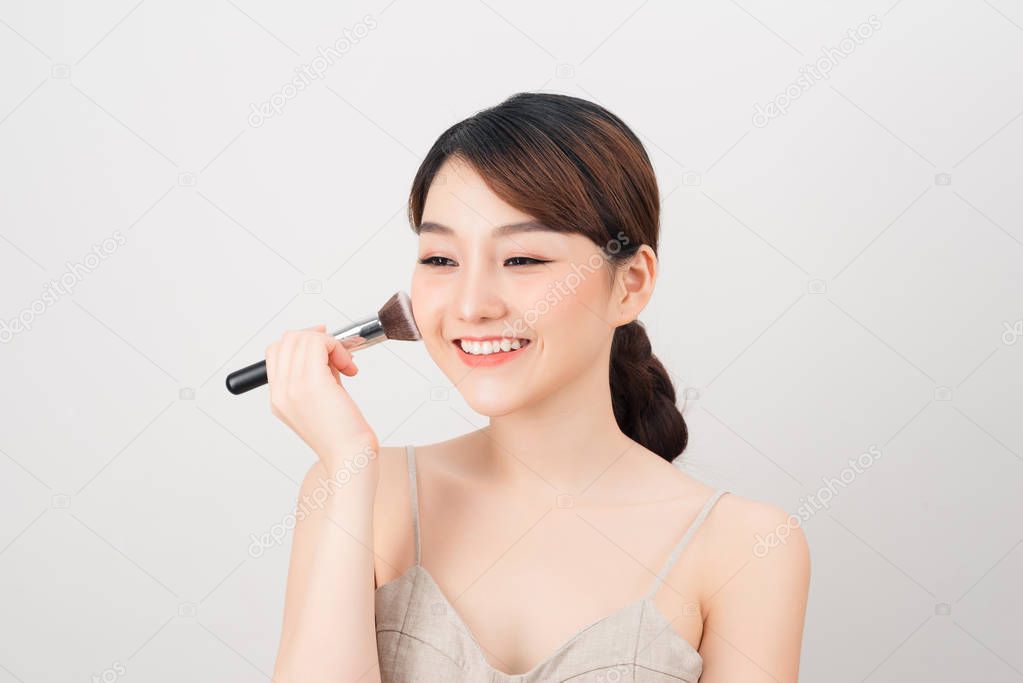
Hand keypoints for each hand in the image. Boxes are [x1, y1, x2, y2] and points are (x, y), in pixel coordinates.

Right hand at [265, 324, 379, 483]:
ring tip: (344, 364)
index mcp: (278, 398)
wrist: (350, 458)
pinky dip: (337, 347)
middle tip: (337, 354)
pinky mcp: (313, 384)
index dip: (302, 341)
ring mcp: (293, 387)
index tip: (324, 346)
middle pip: (287, 340)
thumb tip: (324, 346)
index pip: (276, 351)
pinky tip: (349, 366)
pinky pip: (318, 343)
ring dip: (330, 343)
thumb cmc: (342, 434)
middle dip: (317, 338)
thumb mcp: (321, 398)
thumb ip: (317, 372)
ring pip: (302, 337)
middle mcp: (281, 392)